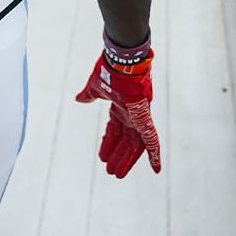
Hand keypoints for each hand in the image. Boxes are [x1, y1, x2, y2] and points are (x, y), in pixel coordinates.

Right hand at [76, 52, 160, 177]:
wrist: (120, 61)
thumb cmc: (108, 70)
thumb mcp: (94, 87)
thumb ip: (88, 95)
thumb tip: (79, 99)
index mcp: (120, 107)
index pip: (114, 130)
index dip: (108, 143)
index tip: (101, 156)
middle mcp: (131, 114)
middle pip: (125, 141)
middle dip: (118, 156)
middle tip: (111, 172)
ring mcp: (139, 117)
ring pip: (136, 145)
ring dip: (127, 160)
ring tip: (117, 174)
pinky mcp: (145, 118)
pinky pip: (152, 140)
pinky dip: (155, 154)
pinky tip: (156, 169)